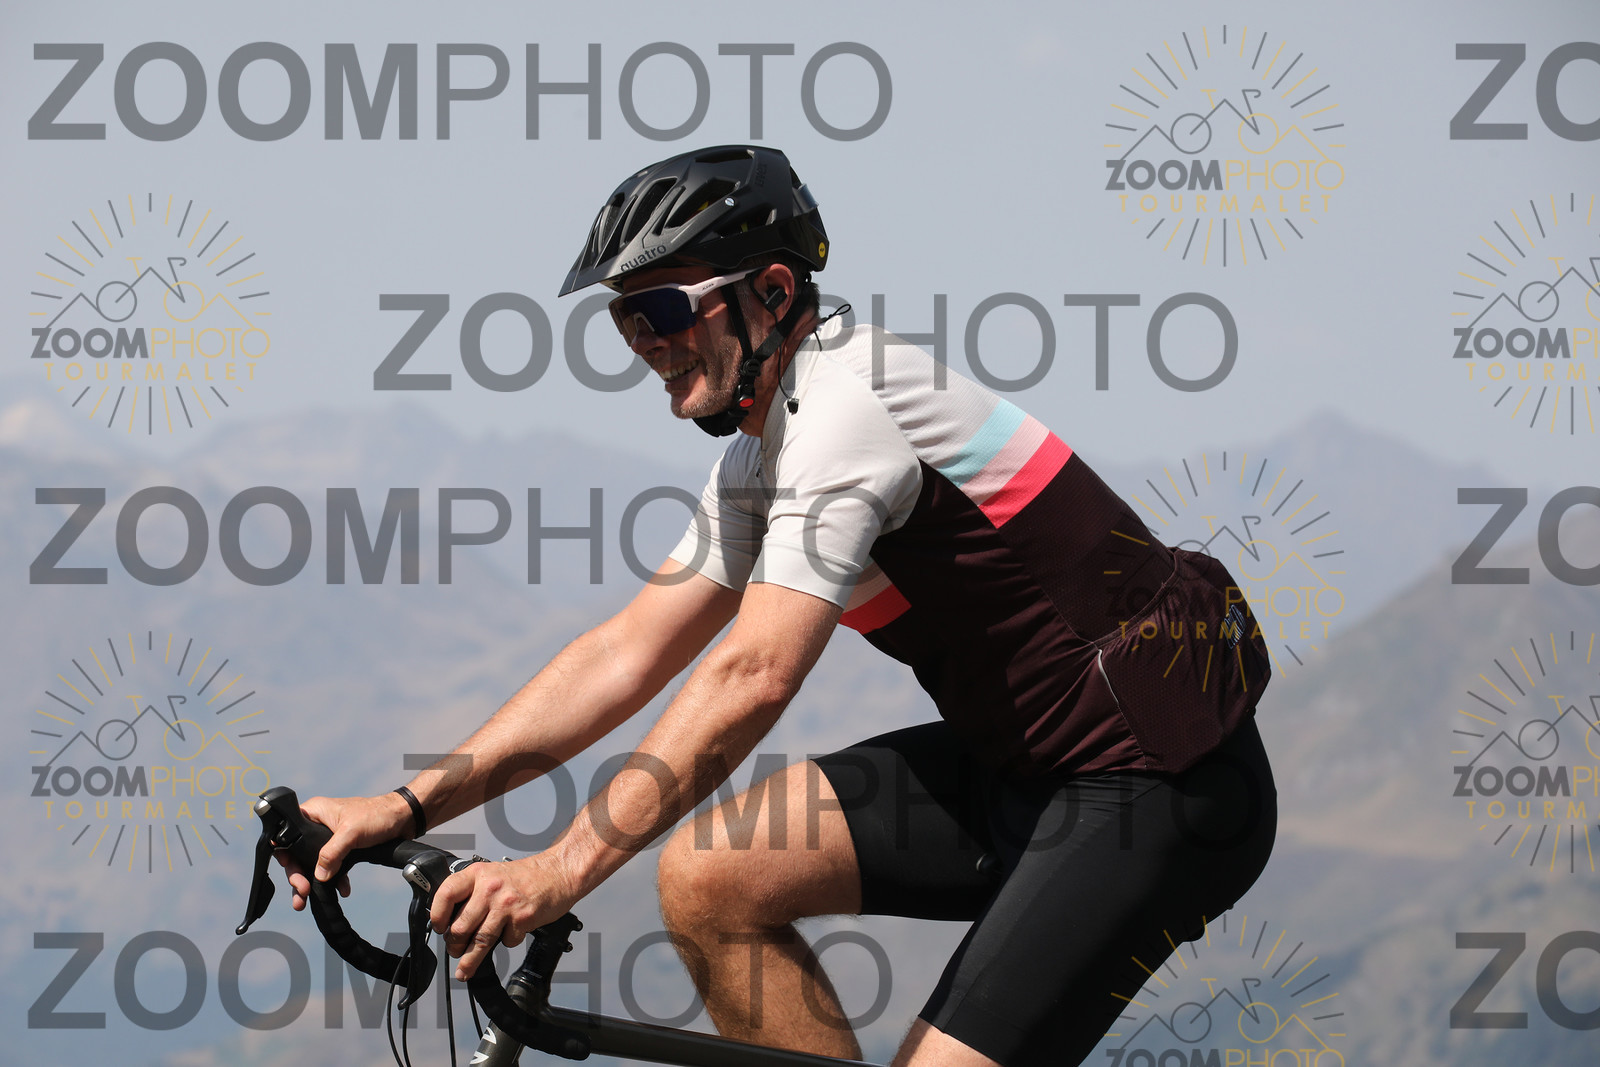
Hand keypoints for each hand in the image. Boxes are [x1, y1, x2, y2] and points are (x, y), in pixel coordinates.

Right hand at [274, 792, 413, 908]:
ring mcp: (330, 838)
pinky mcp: (343, 848)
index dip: (285, 855)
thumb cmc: (378, 815)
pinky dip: (335, 879)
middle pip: (298, 853)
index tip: (290, 872)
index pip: (288, 834)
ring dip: (313, 882)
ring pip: (314, 863)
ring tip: (308, 900)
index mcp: (315, 812)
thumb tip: (318, 876)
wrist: (404, 819)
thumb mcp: (351, 833)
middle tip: (301, 893)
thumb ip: (332, 853)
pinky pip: (332, 866)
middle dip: (298, 875)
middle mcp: (318, 824)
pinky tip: (343, 890)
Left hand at [429, 853, 577, 980]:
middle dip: (454, 946)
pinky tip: (511, 934)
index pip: (446, 894)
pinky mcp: (522, 919)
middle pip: (460, 926)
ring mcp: (506, 904)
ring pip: (480, 941)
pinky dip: (507, 942)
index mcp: (478, 874)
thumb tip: (454, 920)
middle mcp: (489, 887)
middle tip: (455, 951)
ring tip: (465, 970)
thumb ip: (474, 892)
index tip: (438, 927)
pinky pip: (506, 941)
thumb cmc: (527, 876)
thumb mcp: (494, 873)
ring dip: (470, 960)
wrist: (558, 873)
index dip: (437, 915)